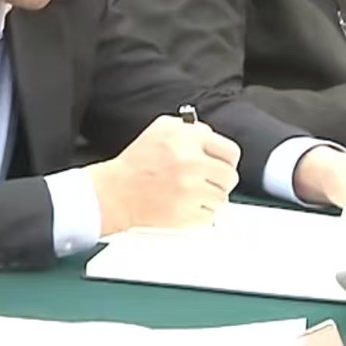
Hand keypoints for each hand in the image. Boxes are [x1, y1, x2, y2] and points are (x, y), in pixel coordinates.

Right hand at [85, 114, 240, 234]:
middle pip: (229, 177)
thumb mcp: (159, 130)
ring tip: (187, 194)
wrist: (115, 192)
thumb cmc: (134, 165)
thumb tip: (209, 135)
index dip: (225, 160)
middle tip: (202, 181)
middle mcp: (191, 162)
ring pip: (221, 199)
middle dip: (217, 181)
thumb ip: (189, 128)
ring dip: (207, 198)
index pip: (230, 152)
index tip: (219, 166)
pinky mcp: (187, 213)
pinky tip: (182, 205)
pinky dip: (198, 215)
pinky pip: (209, 216)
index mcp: (187, 138)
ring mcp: (190, 189)